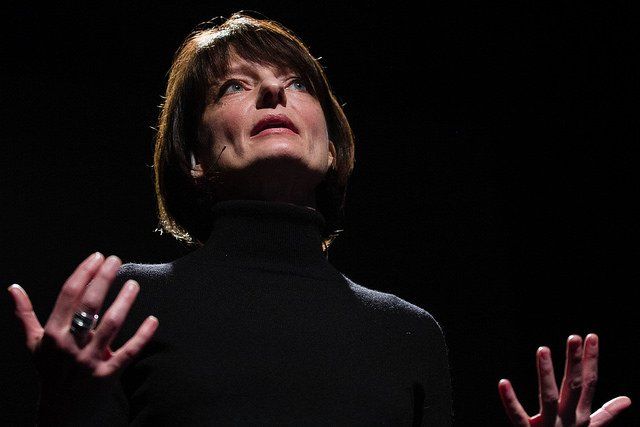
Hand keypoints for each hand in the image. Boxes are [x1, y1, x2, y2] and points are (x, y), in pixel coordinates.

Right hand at [8, 252, 158, 419]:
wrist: (59, 414)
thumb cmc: (49, 373)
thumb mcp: (34, 344)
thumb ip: (25, 315)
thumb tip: (13, 287)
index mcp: (52, 334)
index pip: (68, 296)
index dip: (84, 273)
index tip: (98, 256)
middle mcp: (69, 345)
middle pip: (89, 305)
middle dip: (103, 279)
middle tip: (117, 260)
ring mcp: (89, 360)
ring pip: (110, 325)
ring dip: (124, 302)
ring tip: (134, 284)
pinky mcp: (107, 375)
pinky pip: (128, 352)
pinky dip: (142, 336)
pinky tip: (154, 320)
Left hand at [498, 334, 630, 425]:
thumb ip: (605, 413)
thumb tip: (628, 400)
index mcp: (580, 417)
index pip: (588, 383)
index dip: (591, 360)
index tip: (591, 336)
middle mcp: (567, 420)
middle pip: (573, 386)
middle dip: (575, 361)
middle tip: (574, 336)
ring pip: (549, 397)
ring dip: (546, 373)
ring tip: (542, 349)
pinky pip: (517, 416)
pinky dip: (510, 400)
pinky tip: (503, 382)